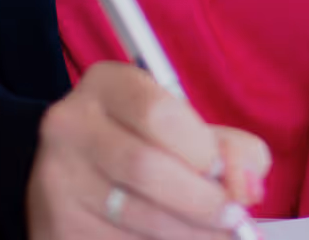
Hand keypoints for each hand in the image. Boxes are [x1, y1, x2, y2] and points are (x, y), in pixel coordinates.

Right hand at [28, 61, 269, 239]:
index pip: (157, 112)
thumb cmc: (141, 142)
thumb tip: (249, 183)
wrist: (76, 172)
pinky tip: (180, 238)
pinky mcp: (59, 224)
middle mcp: (71, 125)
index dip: (202, 151)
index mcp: (106, 85)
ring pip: (137, 215)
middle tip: (234, 217)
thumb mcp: (180, 127)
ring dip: (190, 233)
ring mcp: (59, 177)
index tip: (228, 176)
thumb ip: (225, 147)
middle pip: (146, 167)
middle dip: (202, 200)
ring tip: (216, 235)